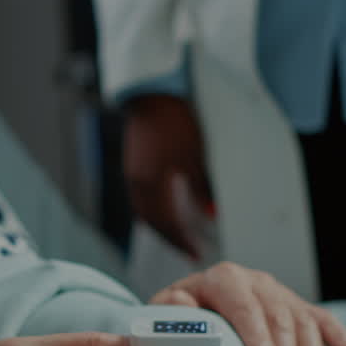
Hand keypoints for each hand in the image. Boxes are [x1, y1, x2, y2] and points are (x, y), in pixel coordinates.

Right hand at [123, 95, 213, 259]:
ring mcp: (133, 172)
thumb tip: (212, 213)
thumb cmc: (173, 119)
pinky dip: (154, 208)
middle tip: (186, 249)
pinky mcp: (134, 162)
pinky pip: (141, 196)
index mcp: (151, 185)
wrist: (150, 90)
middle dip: (169, 238)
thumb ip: (202, 186)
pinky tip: (164, 205)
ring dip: (160, 224)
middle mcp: (137, 183)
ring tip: (176, 232)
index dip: (181, 241)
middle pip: (152, 222)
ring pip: (145, 210)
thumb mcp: (194, 154)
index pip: (167, 224)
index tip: (195, 254)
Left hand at [151, 262, 345, 345]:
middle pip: (279, 316)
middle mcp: (256, 281)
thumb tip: (181, 318)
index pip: (245, 307)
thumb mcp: (166, 308)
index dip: (258, 337)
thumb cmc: (178, 312)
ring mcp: (280, 292)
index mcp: (224, 278)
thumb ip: (170, 311)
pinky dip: (335, 335)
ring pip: (302, 321)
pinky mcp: (297, 304)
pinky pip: (321, 318)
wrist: (191, 300)